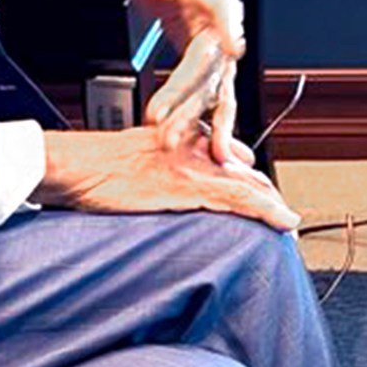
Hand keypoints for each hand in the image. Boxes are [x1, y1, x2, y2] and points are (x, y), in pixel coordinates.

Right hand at [32, 125, 298, 231]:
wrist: (74, 165)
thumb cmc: (94, 167)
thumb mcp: (134, 159)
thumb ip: (161, 167)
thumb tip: (170, 188)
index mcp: (182, 137)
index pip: (229, 157)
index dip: (250, 179)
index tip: (263, 196)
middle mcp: (195, 147)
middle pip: (245, 171)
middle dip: (266, 195)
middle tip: (284, 219)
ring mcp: (194, 167)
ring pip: (250, 186)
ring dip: (275, 209)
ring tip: (292, 229)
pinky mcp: (189, 187)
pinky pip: (240, 200)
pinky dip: (268, 212)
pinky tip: (286, 223)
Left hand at [81, 0, 243, 162]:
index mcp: (212, 0)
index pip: (222, 10)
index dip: (229, 27)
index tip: (234, 45)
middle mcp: (225, 33)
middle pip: (208, 65)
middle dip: (187, 95)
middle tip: (162, 120)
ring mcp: (222, 60)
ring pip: (213, 93)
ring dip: (200, 122)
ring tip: (186, 148)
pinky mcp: (215, 79)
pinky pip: (218, 107)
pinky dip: (220, 132)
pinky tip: (221, 158)